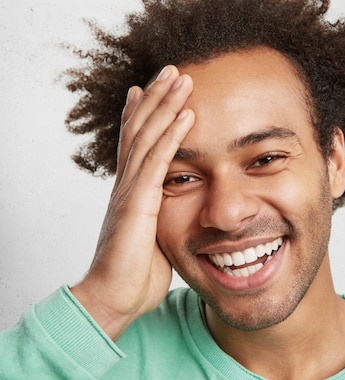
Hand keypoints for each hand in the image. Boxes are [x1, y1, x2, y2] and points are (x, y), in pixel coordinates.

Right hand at [71, 66, 194, 340]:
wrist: (115, 300)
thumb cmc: (136, 275)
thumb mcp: (157, 239)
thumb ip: (166, 219)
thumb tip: (185, 216)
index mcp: (132, 192)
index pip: (137, 144)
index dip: (145, 114)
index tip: (155, 90)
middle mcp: (127, 184)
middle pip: (141, 129)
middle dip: (157, 98)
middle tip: (172, 70)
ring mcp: (130, 191)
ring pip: (148, 136)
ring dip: (166, 104)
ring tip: (181, 77)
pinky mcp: (138, 204)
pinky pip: (158, 161)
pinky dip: (172, 135)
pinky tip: (186, 113)